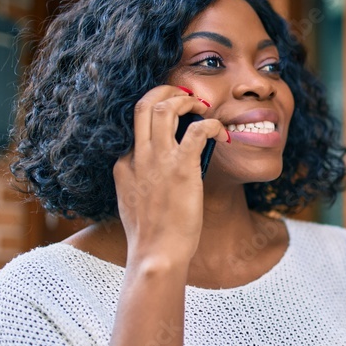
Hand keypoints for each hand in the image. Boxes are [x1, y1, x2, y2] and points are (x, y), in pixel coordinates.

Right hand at [113, 86, 227, 264]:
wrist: (157, 254)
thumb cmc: (152, 237)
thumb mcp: (134, 204)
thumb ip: (142, 184)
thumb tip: (160, 175)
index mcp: (124, 165)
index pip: (136, 128)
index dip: (157, 117)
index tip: (176, 118)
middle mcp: (138, 157)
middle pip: (144, 105)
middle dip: (165, 91)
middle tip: (185, 96)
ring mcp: (158, 160)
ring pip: (165, 108)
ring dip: (186, 100)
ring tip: (202, 106)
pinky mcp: (181, 168)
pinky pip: (198, 130)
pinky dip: (212, 125)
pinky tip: (221, 132)